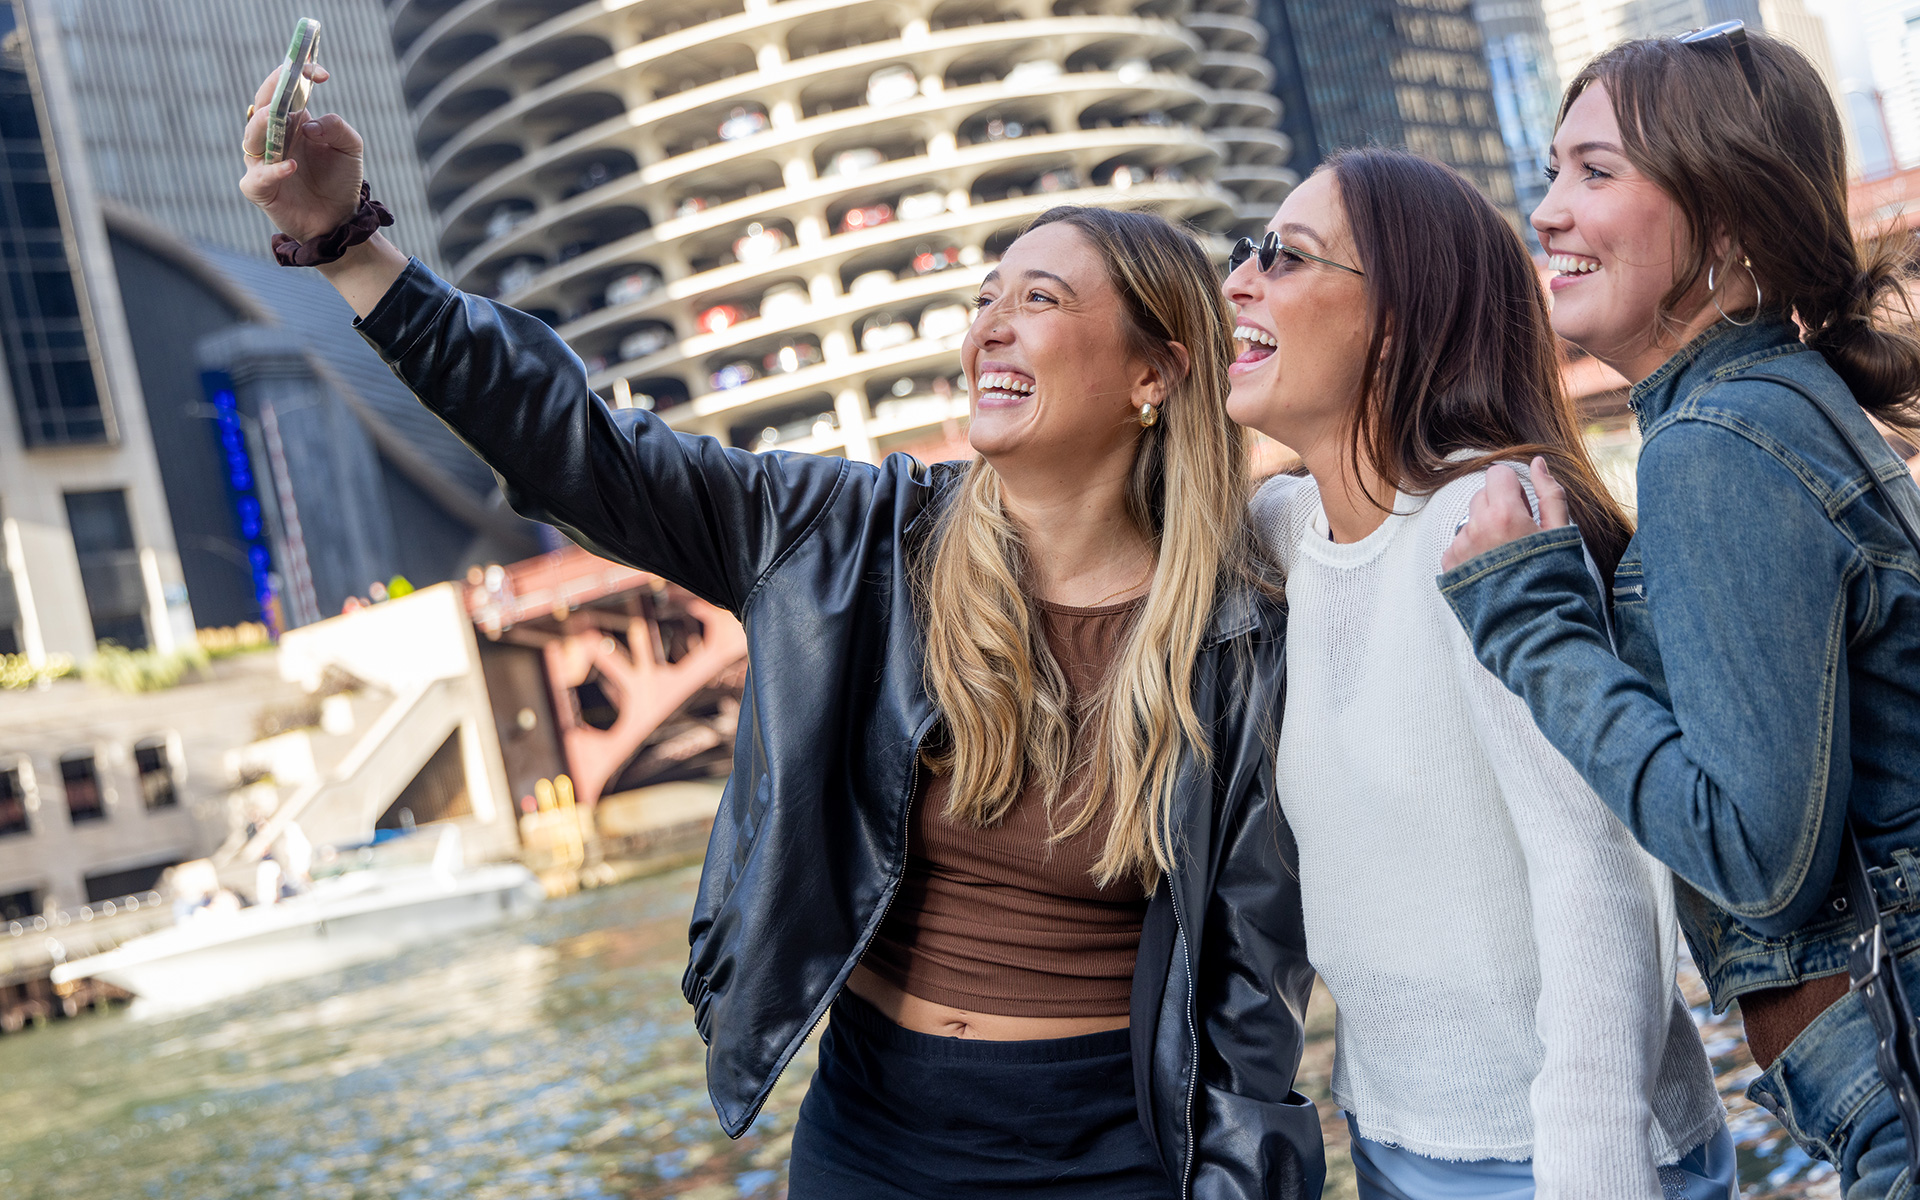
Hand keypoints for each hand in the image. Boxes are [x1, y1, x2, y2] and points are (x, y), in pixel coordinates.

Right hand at [238, 63, 363, 242]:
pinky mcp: (260, 189)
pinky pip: (258, 177)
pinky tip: (291, 166)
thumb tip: (308, 124)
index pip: (283, 90)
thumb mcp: (350, 148)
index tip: (319, 72)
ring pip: (251, 137)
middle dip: (272, 91)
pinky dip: (272, 171)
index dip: (295, 75)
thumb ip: (337, 128)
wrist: (340, 218)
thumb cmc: (341, 180)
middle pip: (261, 107)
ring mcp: (262, 162)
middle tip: (286, 81)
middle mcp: (272, 138)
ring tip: (277, 117)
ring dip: (263, 125)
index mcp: (292, 122)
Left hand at [1441, 456, 1568, 571]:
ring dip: (1485, 530)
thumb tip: (1538, 462)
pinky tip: (1492, 570)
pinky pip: (1459, 544)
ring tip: (1506, 558)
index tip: (1524, 508)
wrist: (1534, 627)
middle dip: (1499, 507)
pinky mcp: (1449, 567)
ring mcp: (1459, 548)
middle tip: (1519, 536)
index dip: (1513, 488)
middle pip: (1482, 497)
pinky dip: (1473, 551)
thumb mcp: (1561, 533)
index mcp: (1503, 514)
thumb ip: (1549, 493)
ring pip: (1470, 521)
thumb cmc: (1553, 579)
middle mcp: (1474, 528)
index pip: (1497, 474)